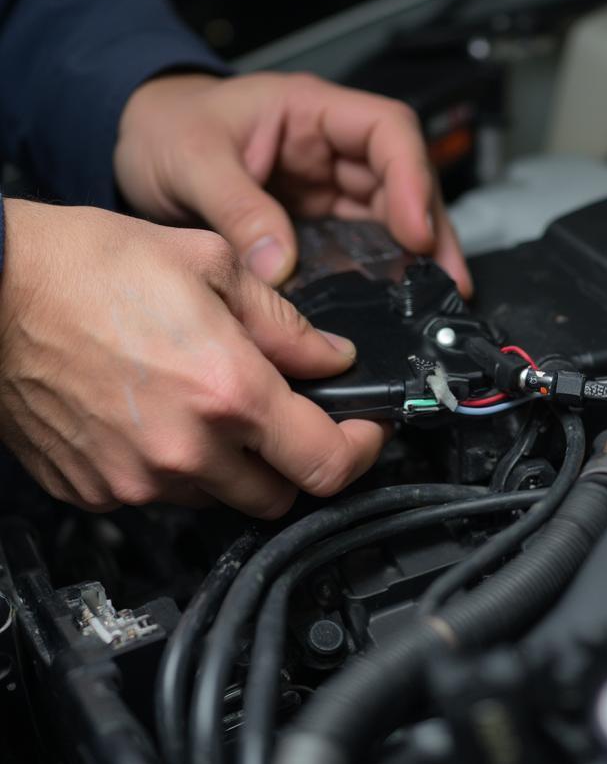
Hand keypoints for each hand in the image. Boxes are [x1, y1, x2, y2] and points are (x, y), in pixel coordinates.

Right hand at [0, 199, 385, 516]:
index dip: (361, 451)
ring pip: (222, 498)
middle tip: (290, 417)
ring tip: (211, 405)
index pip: (329, 463)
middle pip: (281, 495)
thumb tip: (330, 357)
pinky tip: (161, 417)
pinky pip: (162, 496)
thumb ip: (284, 324)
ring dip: (237, 465)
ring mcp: (136, 480)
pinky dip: (179, 468)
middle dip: (298, 460)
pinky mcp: (96, 491)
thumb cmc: (84, 266)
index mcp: (229, 393)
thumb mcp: (209, 265)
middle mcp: (187, 451)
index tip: (364, 432)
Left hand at [113, 71, 471, 294]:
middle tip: (448, 281)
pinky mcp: (319, 223)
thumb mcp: (192, 161)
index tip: (415, 231)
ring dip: (421, 256)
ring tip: (440, 297)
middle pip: (405, 181)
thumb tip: (282, 268)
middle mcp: (332, 148)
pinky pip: (363, 246)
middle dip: (432, 230)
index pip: (387, 132)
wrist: (138, 144)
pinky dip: (385, 272)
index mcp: (311, 112)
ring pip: (393, 217)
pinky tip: (398, 302)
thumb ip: (237, 210)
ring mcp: (329, 187)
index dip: (412, 179)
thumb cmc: (165, 129)